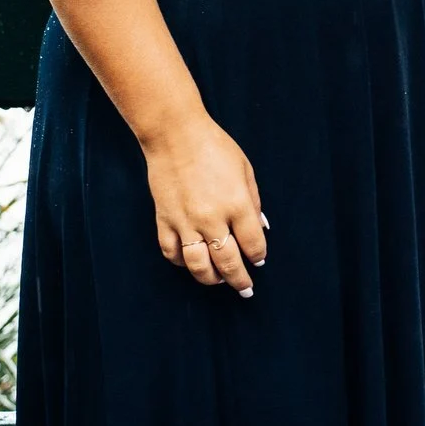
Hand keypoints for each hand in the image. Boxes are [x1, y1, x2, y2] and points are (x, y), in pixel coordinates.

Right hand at [144, 116, 266, 295]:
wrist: (176, 136)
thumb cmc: (215, 148)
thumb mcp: (245, 170)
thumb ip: (254, 201)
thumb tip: (260, 228)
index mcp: (237, 204)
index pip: (253, 244)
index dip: (258, 257)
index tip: (259, 261)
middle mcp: (212, 219)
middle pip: (228, 262)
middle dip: (239, 280)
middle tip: (246, 289)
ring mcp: (186, 223)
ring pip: (198, 266)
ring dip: (211, 278)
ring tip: (219, 280)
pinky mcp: (165, 221)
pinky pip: (172, 253)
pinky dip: (181, 263)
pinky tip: (191, 262)